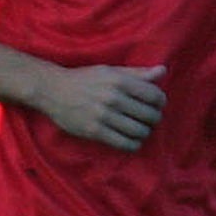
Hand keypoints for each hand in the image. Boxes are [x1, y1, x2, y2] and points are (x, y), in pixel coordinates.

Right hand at [37, 63, 165, 150]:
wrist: (51, 90)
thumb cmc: (84, 79)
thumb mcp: (110, 71)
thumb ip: (137, 73)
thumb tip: (163, 71)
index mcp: (119, 81)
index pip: (155, 96)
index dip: (160, 103)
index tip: (155, 105)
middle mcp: (113, 98)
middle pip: (150, 115)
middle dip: (153, 119)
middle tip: (147, 119)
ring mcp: (103, 115)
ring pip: (139, 131)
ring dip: (144, 132)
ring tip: (139, 130)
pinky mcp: (94, 131)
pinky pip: (124, 143)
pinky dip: (133, 144)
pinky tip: (131, 141)